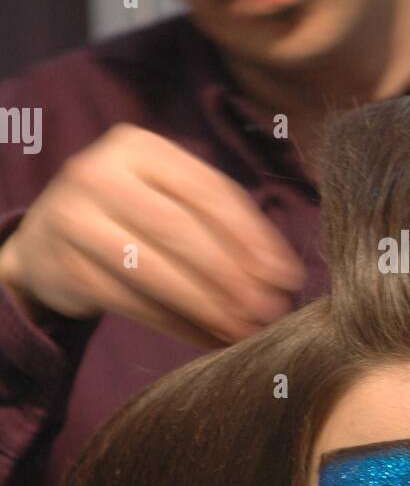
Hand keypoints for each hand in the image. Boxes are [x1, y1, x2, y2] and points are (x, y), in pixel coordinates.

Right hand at [0, 123, 304, 349]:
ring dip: (208, 306)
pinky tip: (209, 338)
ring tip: (244, 330)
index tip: (286, 275)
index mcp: (137, 147)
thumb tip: (279, 271)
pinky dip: (176, 325)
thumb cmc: (130, 215)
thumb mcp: (166, 195)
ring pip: (155, 270)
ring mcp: (75, 219)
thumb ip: (218, 218)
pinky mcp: (64, 266)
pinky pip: (131, 302)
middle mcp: (100, 174)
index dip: (252, 236)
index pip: (208, 191)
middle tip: (270, 310)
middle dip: (232, 276)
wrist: (47, 239)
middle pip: (181, 230)